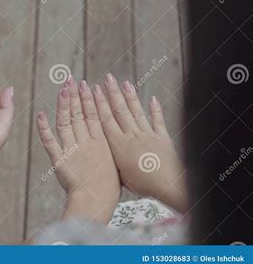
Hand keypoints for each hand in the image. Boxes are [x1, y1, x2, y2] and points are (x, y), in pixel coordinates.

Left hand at [36, 76, 120, 223]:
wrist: (97, 200)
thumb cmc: (109, 188)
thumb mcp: (116, 164)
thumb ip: (110, 150)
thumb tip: (110, 139)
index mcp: (102, 141)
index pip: (94, 115)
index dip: (90, 99)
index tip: (88, 85)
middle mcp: (87, 141)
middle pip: (80, 114)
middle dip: (76, 96)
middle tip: (72, 79)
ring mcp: (73, 148)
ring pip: (66, 122)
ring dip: (64, 104)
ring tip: (62, 88)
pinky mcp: (59, 159)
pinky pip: (50, 141)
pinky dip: (44, 128)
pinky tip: (40, 115)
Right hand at [93, 74, 186, 211]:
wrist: (168, 184)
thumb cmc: (143, 184)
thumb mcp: (120, 176)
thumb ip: (112, 162)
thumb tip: (103, 157)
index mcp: (119, 145)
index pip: (106, 120)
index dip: (99, 103)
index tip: (94, 90)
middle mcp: (132, 135)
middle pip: (120, 111)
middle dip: (112, 93)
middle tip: (107, 78)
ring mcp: (148, 134)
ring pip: (136, 112)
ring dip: (130, 97)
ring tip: (125, 83)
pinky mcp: (163, 138)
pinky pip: (157, 121)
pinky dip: (155, 110)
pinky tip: (152, 99)